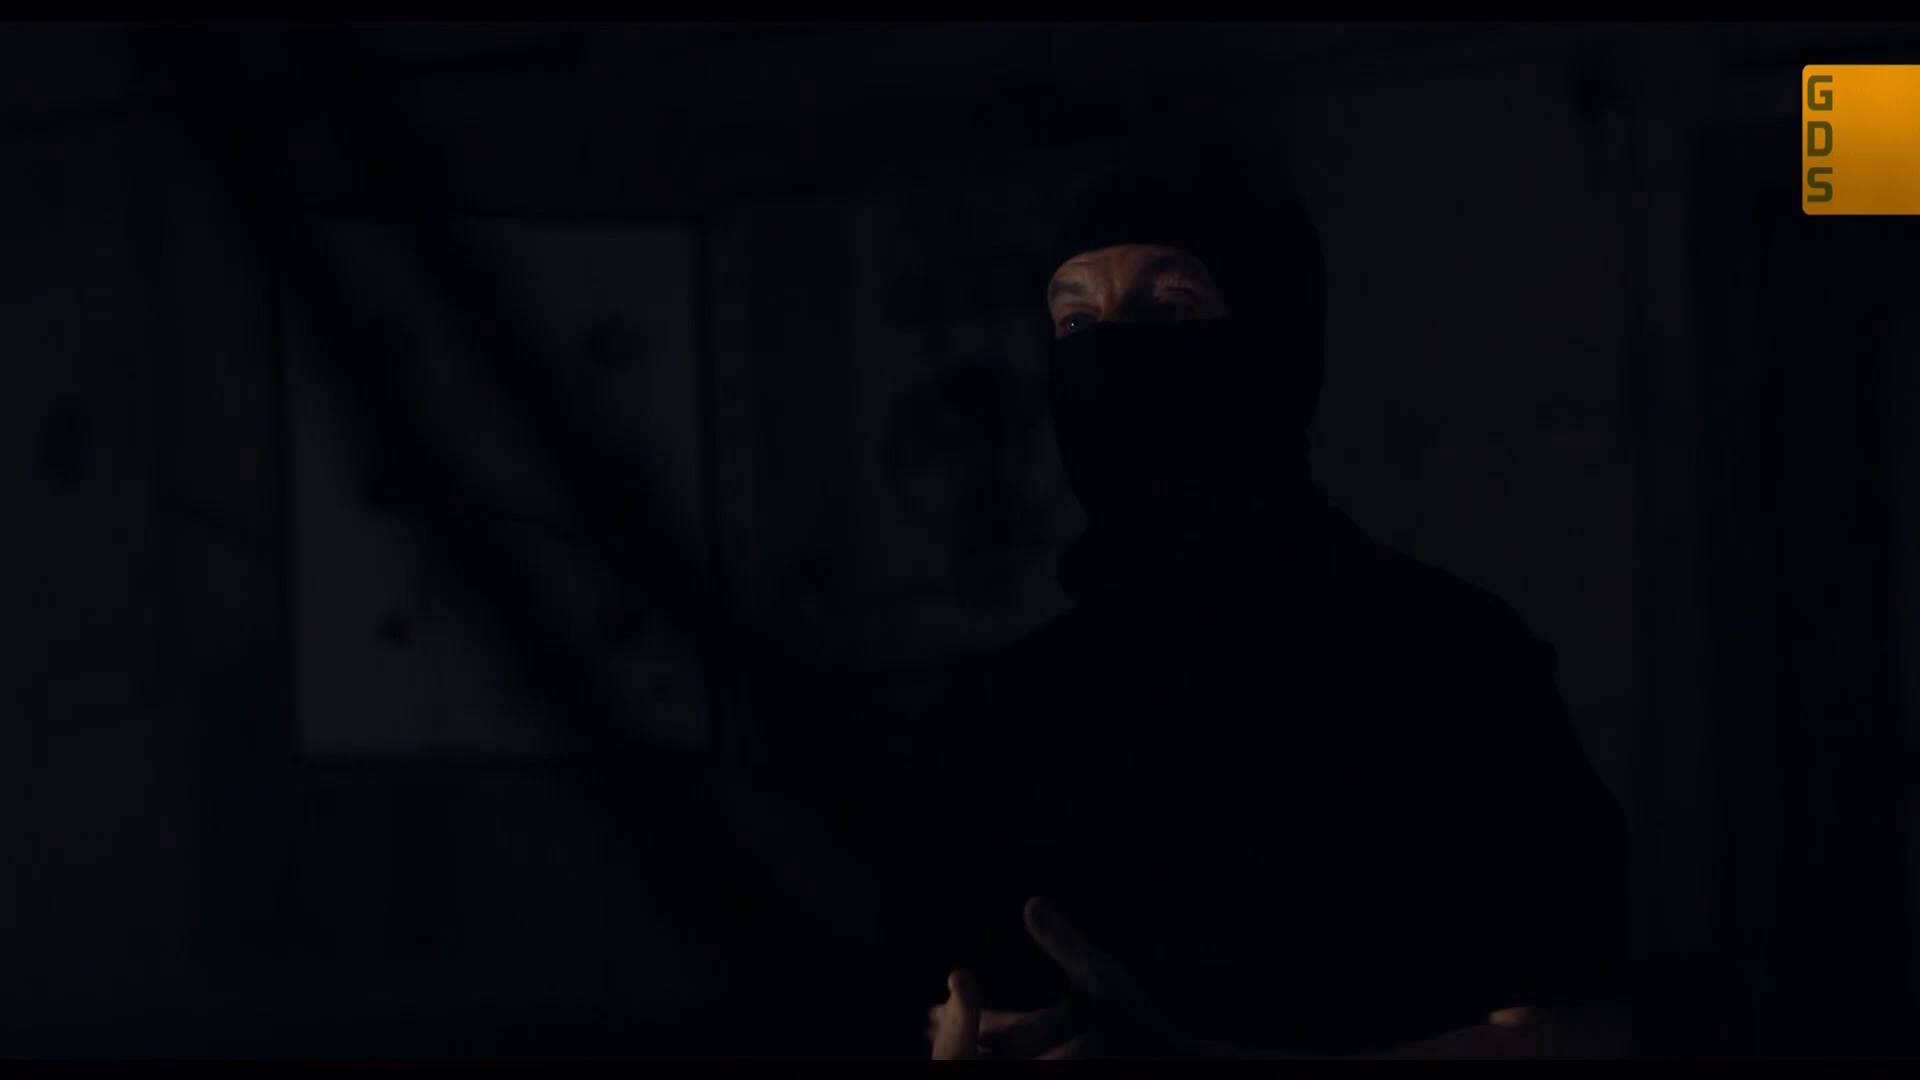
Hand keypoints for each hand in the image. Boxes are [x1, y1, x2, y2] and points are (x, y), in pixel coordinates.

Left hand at [927, 897, 1198, 1058]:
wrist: (1170, 1061)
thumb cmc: (1140, 1020)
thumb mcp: (1103, 975)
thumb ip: (1064, 943)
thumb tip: (1031, 903)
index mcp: (1052, 1051)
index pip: (992, 1036)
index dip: (957, 1020)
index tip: (932, 1007)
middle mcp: (1048, 1064)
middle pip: (986, 1059)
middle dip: (956, 1039)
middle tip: (929, 1020)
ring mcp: (1055, 1069)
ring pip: (1001, 1065)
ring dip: (971, 1052)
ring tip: (947, 1033)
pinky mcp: (1061, 1068)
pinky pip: (1020, 1065)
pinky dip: (1000, 1055)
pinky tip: (988, 1047)